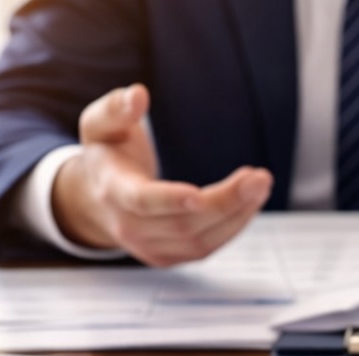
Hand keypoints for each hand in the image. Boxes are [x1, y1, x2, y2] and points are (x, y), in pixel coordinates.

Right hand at [52, 83, 272, 265]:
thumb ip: (117, 108)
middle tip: (260, 177)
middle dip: (225, 202)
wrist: (97, 199)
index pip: (142, 201)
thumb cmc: (107, 153)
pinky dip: (232, 226)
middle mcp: (129, 227)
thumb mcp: (100, 123)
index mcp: (113, 190)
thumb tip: (139, 95)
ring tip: (261, 185)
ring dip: (237, 215)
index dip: (171, 200)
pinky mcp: (167, 257)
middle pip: (183, 223)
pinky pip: (205, 248)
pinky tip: (250, 202)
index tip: (200, 194)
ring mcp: (149, 248)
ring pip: (199, 241)